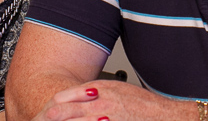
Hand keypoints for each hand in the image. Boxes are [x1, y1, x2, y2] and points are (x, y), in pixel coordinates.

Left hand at [32, 80, 189, 120]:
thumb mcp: (115, 89)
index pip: (63, 100)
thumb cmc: (143, 106)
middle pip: (62, 115)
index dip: (48, 110)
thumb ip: (91, 91)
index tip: (40, 116)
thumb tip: (67, 98)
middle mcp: (99, 107)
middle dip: (46, 120)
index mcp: (99, 92)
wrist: (167, 118)